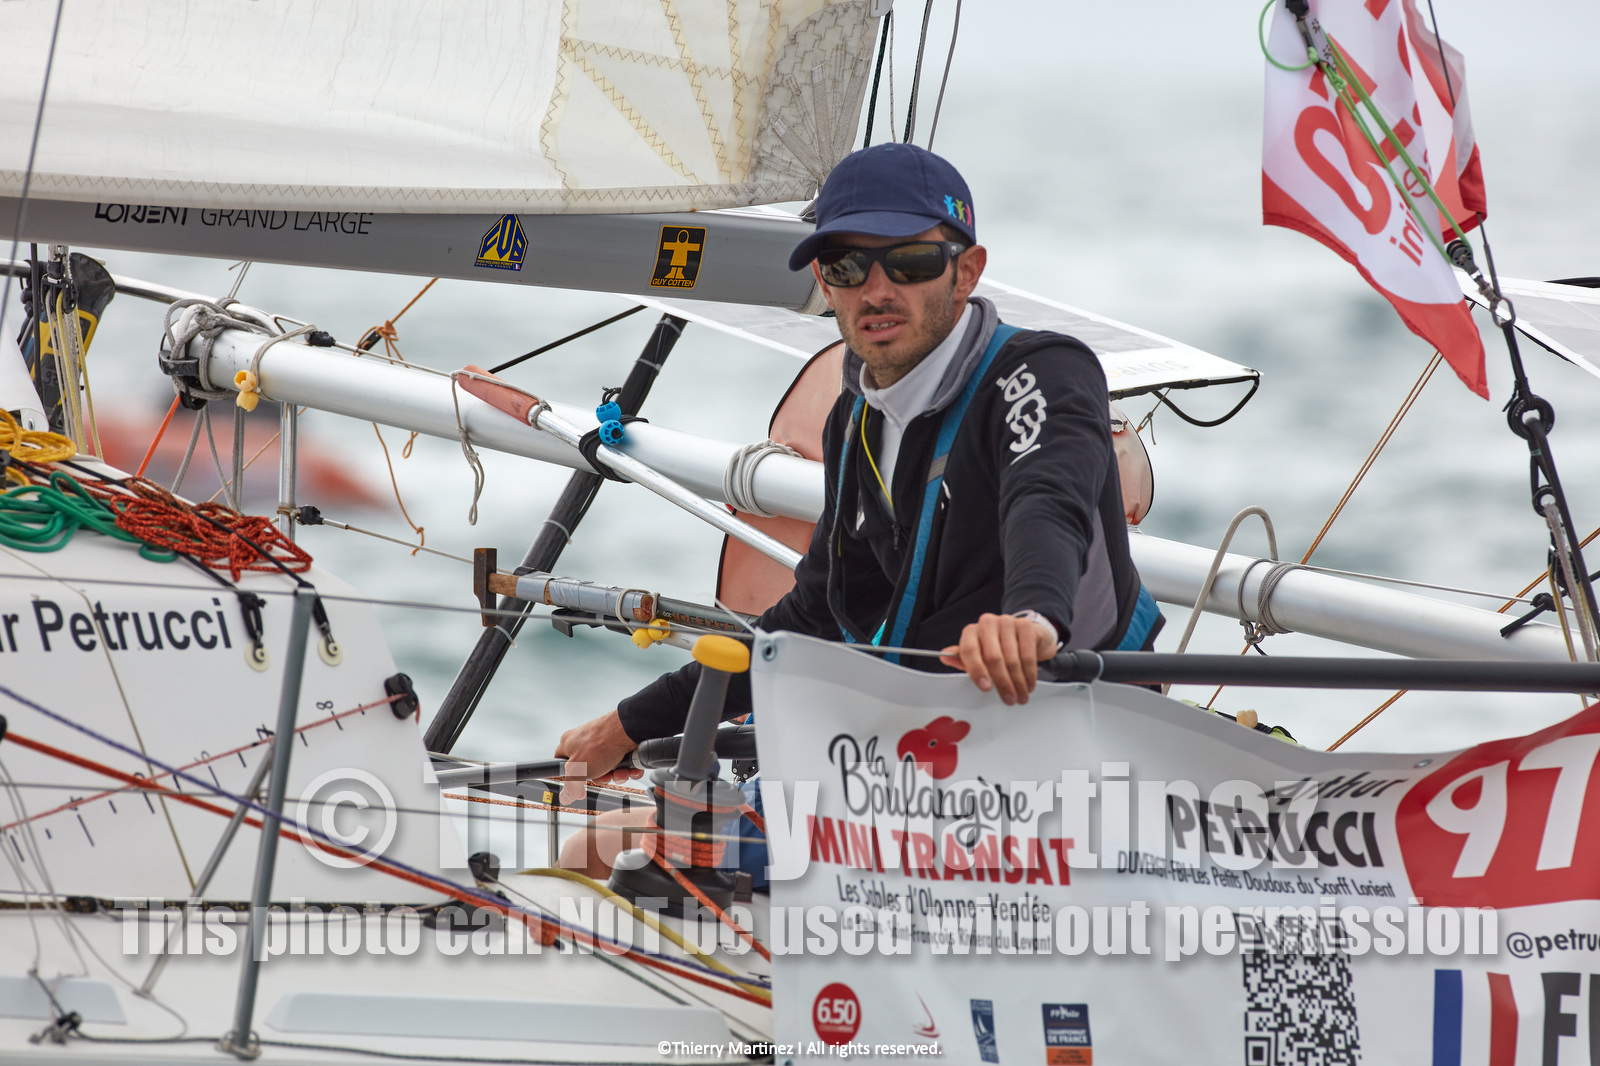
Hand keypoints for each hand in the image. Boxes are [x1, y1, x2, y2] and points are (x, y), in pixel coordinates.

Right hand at [554, 710, 640, 804]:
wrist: (629, 730)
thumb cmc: (600, 744)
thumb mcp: (577, 770)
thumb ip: (569, 785)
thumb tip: (565, 798)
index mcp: (569, 743)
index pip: (561, 762)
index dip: (568, 777)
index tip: (577, 787)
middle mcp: (586, 741)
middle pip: (589, 770)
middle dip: (601, 778)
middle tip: (605, 777)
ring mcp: (604, 742)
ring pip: (608, 768)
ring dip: (617, 775)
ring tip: (621, 772)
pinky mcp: (620, 744)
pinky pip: (622, 763)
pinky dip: (628, 768)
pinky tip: (630, 768)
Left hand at [939, 613, 1058, 705]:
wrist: (1025, 635)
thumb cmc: (997, 648)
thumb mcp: (979, 654)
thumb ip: (964, 659)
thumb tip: (944, 657)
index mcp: (971, 631)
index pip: (969, 650)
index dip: (976, 670)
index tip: (985, 688)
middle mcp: (987, 623)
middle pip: (993, 657)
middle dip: (1002, 683)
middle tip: (1009, 700)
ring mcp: (1007, 622)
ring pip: (1012, 659)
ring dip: (1018, 682)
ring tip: (1021, 697)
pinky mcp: (1025, 626)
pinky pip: (1027, 654)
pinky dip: (1029, 674)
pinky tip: (1029, 685)